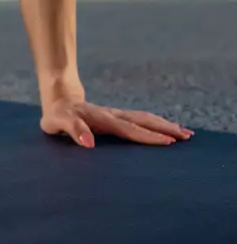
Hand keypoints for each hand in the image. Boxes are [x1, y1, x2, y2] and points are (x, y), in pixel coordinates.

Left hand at [41, 97, 194, 147]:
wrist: (58, 100)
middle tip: (187, 136)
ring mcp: (116, 115)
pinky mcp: (116, 118)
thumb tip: (89, 143)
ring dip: (164, 125)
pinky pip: (140, 121)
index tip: (168, 142)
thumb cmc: (57, 115)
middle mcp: (113, 115)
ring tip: (185, 133)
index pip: (129, 130)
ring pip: (144, 119)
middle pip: (143, 121)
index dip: (148, 136)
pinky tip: (166, 130)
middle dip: (165, 129)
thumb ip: (73, 130)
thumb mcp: (58, 123)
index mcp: (103, 119)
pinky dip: (155, 124)